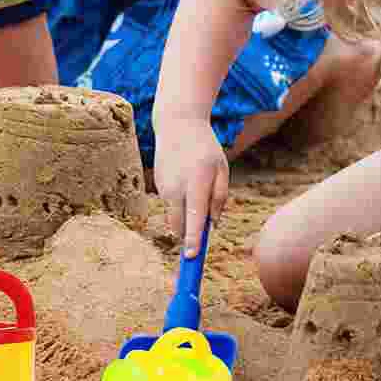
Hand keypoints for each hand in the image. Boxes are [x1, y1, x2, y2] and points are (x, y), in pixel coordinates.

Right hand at [151, 116, 227, 255]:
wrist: (177, 123)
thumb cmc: (205, 148)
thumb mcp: (222, 169)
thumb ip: (219, 197)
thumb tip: (212, 224)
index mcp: (196, 182)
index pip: (195, 217)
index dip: (194, 239)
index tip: (192, 257)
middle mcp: (176, 187)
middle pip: (179, 225)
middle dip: (188, 237)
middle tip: (198, 243)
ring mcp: (164, 186)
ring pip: (174, 216)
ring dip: (185, 218)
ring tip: (196, 190)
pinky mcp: (158, 185)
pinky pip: (171, 204)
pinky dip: (179, 204)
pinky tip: (185, 181)